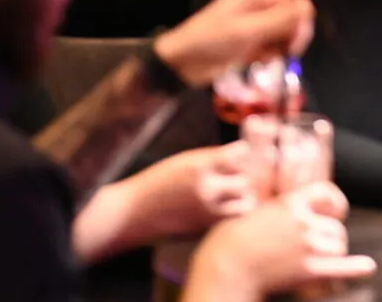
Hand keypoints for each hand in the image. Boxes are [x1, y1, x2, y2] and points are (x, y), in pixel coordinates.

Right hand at [71, 145, 253, 262]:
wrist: (135, 213)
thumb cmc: (158, 182)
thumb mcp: (184, 160)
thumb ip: (213, 158)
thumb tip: (242, 154)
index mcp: (199, 166)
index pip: (240, 153)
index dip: (243, 152)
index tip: (240, 152)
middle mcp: (207, 189)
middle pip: (246, 180)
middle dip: (244, 176)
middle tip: (237, 174)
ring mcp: (208, 213)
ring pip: (246, 204)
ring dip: (243, 198)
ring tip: (235, 194)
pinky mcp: (207, 229)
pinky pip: (232, 219)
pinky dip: (233, 213)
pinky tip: (224, 207)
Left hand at [156, 0, 313, 86]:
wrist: (183, 62)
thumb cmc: (212, 40)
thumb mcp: (247, 30)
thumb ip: (280, 19)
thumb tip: (309, 7)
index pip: (295, 1)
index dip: (301, 21)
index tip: (295, 44)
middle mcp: (261, 3)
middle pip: (293, 16)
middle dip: (293, 36)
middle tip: (287, 55)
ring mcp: (257, 22)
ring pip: (286, 33)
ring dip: (282, 47)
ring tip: (266, 58)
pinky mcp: (254, 39)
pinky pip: (274, 45)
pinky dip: (271, 54)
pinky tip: (258, 61)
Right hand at [185, 183, 374, 301]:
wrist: (225, 266)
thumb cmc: (230, 240)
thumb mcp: (253, 211)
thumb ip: (277, 210)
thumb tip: (288, 209)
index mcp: (289, 203)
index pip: (327, 193)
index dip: (334, 202)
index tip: (335, 209)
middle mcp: (303, 221)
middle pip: (335, 226)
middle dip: (330, 235)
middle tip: (316, 244)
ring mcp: (308, 246)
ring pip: (338, 244)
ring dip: (334, 252)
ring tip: (320, 258)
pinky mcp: (308, 270)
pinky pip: (341, 268)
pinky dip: (356, 268)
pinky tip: (367, 267)